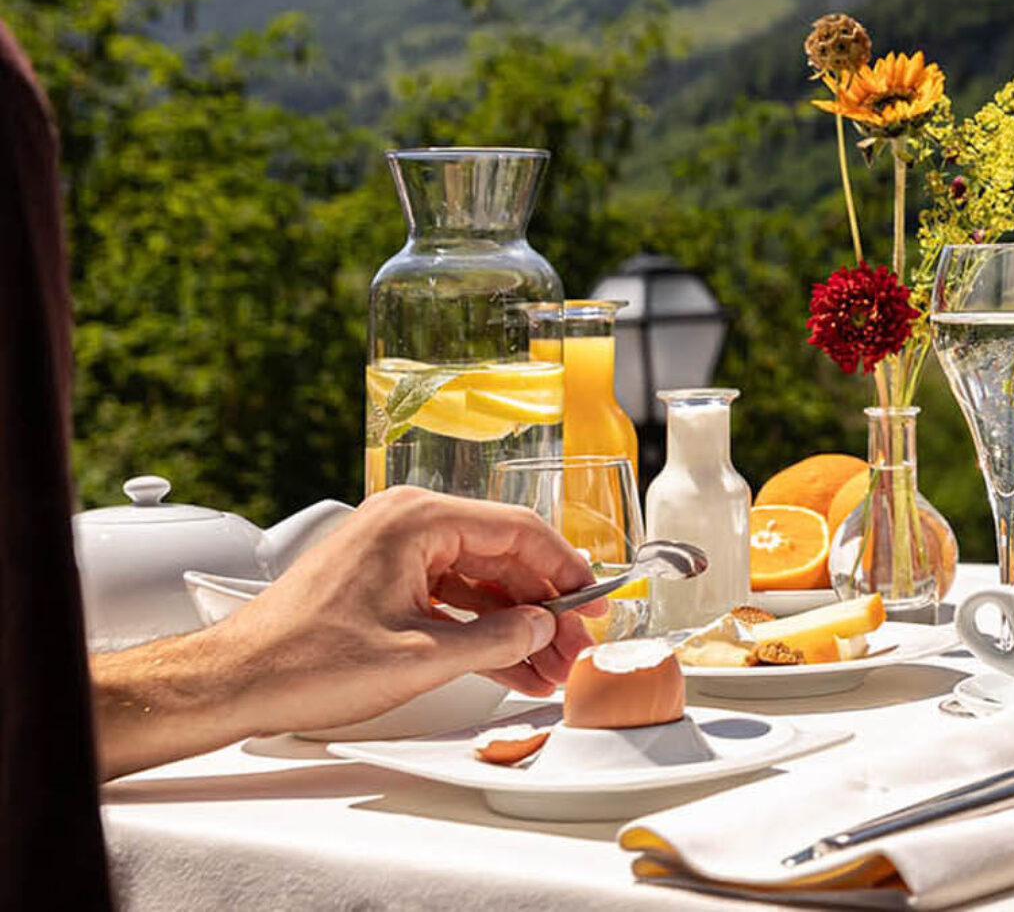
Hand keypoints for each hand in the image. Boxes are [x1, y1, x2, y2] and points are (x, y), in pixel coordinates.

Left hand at [93, 486, 606, 777]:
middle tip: (573, 647)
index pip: (518, 531)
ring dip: (515, 624)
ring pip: (479, 580)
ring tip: (547, 666)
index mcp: (416, 521)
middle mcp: (405, 524)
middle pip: (502, 555)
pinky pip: (449, 597)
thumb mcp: (420, 657)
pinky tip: (509, 664)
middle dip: (542, 607)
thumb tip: (542, 629)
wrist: (232, 681)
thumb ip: (495, 639)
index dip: (566, 571)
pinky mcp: (381, 580)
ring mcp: (392, 552)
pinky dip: (479, 629)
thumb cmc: (304, 661)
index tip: (593, 603)